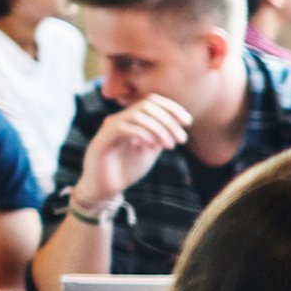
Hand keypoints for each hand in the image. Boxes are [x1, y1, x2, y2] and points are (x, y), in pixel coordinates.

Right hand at [75, 95, 189, 207]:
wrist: (105, 188)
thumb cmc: (126, 169)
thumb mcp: (150, 150)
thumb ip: (161, 136)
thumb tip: (178, 125)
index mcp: (131, 120)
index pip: (152, 102)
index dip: (172, 108)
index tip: (188, 122)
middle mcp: (119, 119)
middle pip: (147, 105)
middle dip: (168, 120)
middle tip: (181, 139)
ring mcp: (110, 127)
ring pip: (137, 115)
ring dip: (159, 129)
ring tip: (170, 145)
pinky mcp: (102, 140)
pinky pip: (123, 128)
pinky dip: (141, 133)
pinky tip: (152, 145)